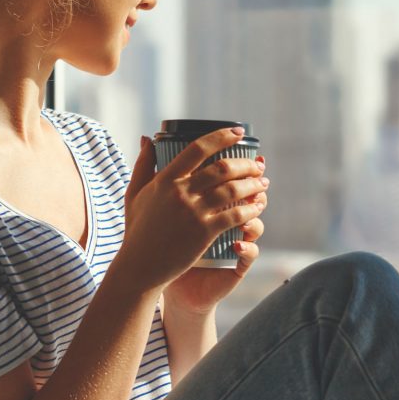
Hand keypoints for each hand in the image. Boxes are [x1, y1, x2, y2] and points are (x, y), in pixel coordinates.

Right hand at [115, 126, 267, 298]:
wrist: (141, 266)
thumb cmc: (138, 230)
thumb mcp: (135, 194)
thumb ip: (143, 165)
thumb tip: (147, 138)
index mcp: (165, 179)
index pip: (198, 148)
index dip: (222, 136)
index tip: (238, 133)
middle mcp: (180, 192)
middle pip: (222, 168)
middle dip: (246, 164)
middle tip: (258, 165)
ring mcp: (193, 212)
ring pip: (233, 190)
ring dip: (253, 184)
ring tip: (263, 183)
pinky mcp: (204, 232)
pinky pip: (235, 215)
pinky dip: (250, 209)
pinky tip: (258, 206)